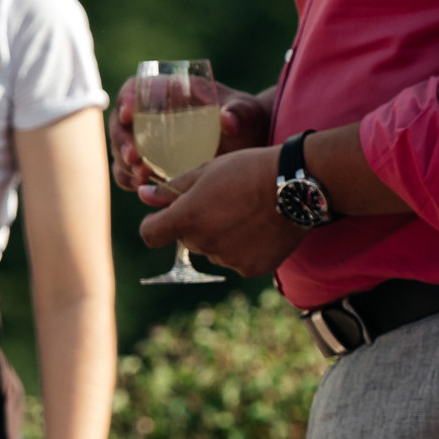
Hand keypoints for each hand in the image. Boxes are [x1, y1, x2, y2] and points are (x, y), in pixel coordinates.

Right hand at [110, 77, 268, 191]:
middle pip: (122, 122)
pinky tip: (139, 186)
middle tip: (134, 157)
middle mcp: (155, 115)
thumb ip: (239, 113)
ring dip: (124, 162)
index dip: (127, 98)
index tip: (128, 114)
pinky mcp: (152, 163)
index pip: (137, 88)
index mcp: (172, 92)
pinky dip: (128, 178)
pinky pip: (129, 171)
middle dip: (122, 139)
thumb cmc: (247, 121)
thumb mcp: (247, 114)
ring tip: (141, 176)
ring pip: (122, 148)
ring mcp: (150, 141)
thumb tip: (227, 118)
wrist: (250, 146)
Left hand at [136, 145, 302, 277]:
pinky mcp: (251, 269)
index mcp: (187, 218)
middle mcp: (204, 243)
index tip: (166, 217)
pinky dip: (244, 248)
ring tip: (246, 213)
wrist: (296, 185)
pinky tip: (260, 228)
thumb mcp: (207, 171)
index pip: (150, 234)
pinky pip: (238, 261)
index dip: (155, 225)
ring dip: (221, 236)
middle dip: (196, 224)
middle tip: (222, 202)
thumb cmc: (249, 170)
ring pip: (214, 250)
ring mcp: (228, 259)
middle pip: (187, 240)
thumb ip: (172, 189)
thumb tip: (142, 196)